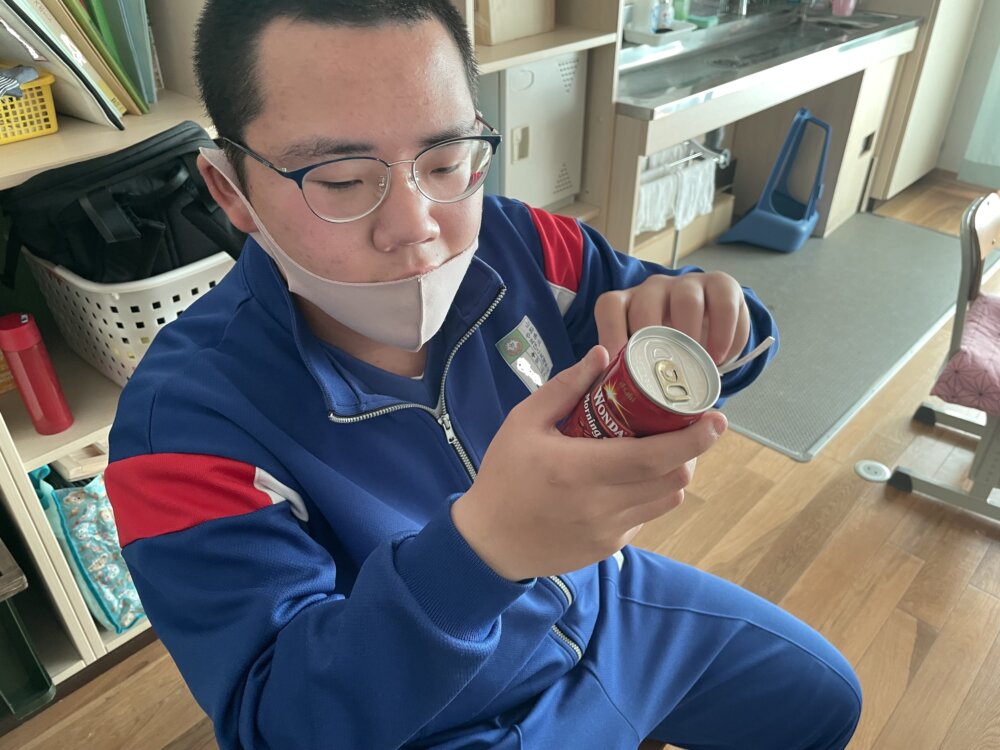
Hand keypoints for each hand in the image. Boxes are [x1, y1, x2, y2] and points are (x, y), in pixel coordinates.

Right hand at [451, 346, 727, 580]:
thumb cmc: (504, 476)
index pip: (653, 457)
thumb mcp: (524, 423)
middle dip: (691, 450)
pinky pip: (646, 516)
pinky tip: (630, 477)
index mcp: (579, 469)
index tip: (717, 418)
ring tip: (663, 448)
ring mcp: (608, 531)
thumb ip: (566, 388)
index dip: (693, 439)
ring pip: (666, 499)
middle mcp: (601, 505)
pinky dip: (649, 493)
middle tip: (689, 426)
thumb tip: (604, 354)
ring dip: (674, 472)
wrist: (488, 543)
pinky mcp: (609, 547)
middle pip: (672, 478)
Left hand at [594, 272, 750, 363]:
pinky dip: (726, 334)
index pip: (610, 306)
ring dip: (693, 337)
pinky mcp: (720, 285)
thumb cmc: (668, 349)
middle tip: (665, 369)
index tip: (618, 361)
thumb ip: (624, 370)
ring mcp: (687, 284)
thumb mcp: (642, 358)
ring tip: (701, 365)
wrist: (709, 328)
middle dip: (655, 339)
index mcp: (627, 304)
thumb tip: (610, 382)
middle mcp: (654, 289)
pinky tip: (722, 357)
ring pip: (687, 300)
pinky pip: (725, 304)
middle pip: (647, 304)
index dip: (610, 332)